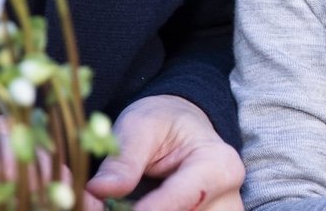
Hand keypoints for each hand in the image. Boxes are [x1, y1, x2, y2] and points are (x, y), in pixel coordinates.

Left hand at [87, 94, 244, 210]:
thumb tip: (99, 189)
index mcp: (219, 166)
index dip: (151, 209)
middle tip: (101, 205)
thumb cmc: (165, 123)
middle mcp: (227, 200)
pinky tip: (133, 206)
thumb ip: (124, 159)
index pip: (184, 198)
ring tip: (119, 203)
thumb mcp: (141, 126)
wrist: (183, 130)